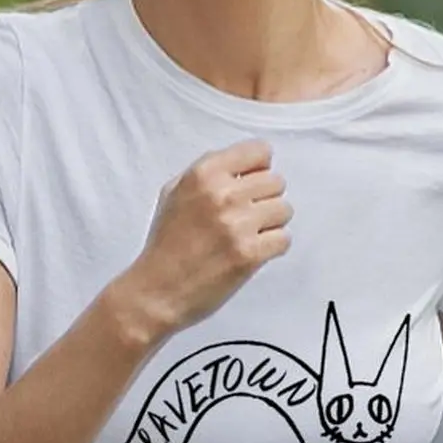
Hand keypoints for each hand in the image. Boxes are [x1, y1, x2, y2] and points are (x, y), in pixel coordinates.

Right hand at [119, 140, 291, 336]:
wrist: (157, 291)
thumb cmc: (165, 244)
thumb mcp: (174, 194)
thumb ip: (209, 173)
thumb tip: (245, 165)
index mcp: (203, 174)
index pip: (260, 151)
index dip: (259, 169)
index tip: (251, 185)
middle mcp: (222, 195)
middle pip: (276, 182)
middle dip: (265, 199)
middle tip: (245, 218)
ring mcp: (238, 225)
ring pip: (284, 210)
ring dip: (271, 224)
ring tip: (248, 236)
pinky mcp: (249, 254)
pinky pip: (284, 239)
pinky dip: (272, 247)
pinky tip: (252, 252)